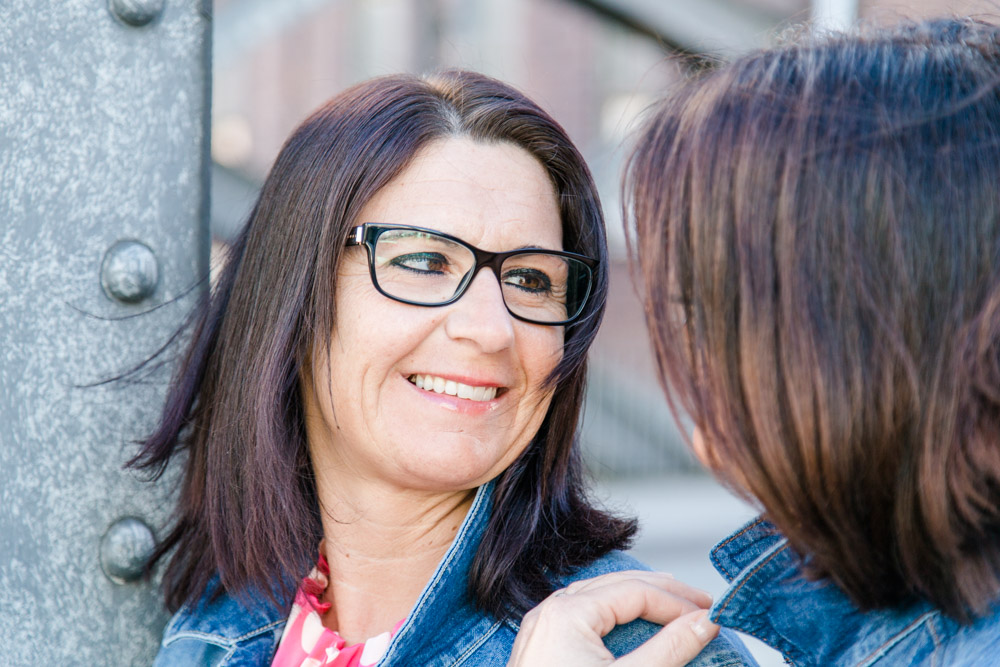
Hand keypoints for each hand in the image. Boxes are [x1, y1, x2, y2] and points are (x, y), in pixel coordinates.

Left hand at [507, 571, 718, 666]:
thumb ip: (670, 648)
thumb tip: (705, 623)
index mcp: (568, 614)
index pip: (635, 591)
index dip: (677, 601)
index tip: (710, 613)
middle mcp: (550, 613)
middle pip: (615, 586)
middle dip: (661, 592)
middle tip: (699, 603)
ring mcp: (541, 629)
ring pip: (596, 596)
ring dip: (635, 597)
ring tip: (669, 602)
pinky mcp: (540, 648)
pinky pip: (579, 615)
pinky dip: (610, 613)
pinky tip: (627, 618)